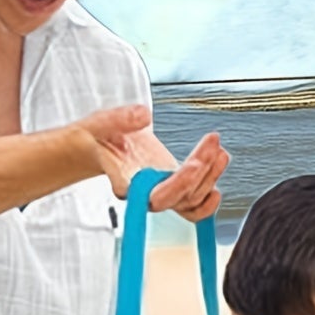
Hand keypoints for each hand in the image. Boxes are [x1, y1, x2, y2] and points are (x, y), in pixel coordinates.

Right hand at [74, 105, 227, 223]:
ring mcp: (161, 191)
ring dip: (211, 174)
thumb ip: (118, 120)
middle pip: (179, 198)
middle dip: (201, 173)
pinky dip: (210, 185)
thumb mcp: (99, 123)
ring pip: (192, 198)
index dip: (177, 185)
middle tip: (212, 145)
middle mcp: (145, 194)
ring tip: (217, 147)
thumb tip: (144, 115)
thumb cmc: (96, 138)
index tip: (194, 164)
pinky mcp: (172, 185)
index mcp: (125, 183)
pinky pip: (195, 199)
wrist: (98, 144)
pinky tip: (218, 161)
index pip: (153, 196)